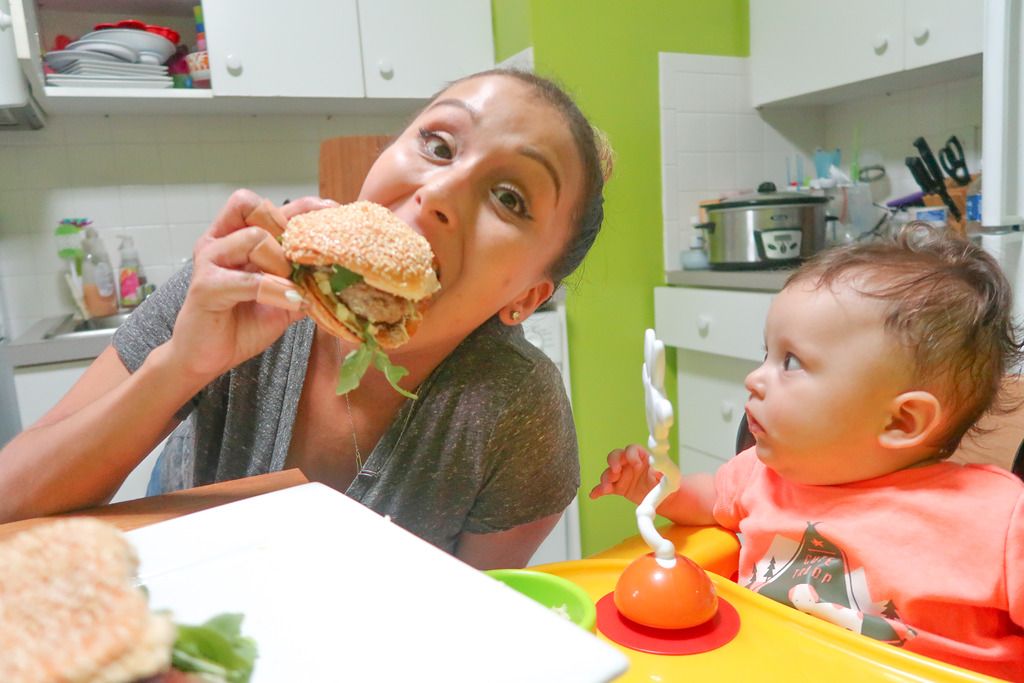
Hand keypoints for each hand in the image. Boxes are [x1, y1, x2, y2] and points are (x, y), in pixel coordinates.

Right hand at [164, 189, 336, 381]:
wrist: (207, 357)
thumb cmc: (241, 325)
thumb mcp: (283, 299)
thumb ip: (304, 281)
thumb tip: (338, 272)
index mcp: (236, 238)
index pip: (269, 206)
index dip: (302, 206)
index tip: (333, 210)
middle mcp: (220, 241)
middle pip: (254, 207)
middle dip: (286, 230)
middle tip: (300, 261)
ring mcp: (210, 260)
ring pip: (254, 238)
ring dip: (281, 263)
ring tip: (291, 287)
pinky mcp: (205, 286)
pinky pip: (249, 280)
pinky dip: (275, 290)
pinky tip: (290, 302)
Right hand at [588, 444, 661, 504]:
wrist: (665, 498)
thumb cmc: (667, 482)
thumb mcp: (667, 474)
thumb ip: (661, 467)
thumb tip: (657, 463)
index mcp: (641, 457)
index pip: (631, 449)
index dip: (631, 455)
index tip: (635, 464)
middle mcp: (629, 464)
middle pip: (615, 457)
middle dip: (613, 462)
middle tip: (616, 471)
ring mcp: (622, 476)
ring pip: (609, 473)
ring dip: (606, 478)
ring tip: (607, 487)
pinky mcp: (618, 488)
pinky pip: (606, 488)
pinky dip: (599, 491)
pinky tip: (594, 495)